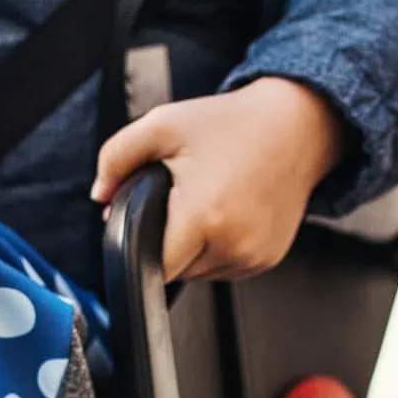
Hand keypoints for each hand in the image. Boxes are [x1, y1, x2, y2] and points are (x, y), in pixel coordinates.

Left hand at [91, 77, 345, 281]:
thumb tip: (99, 195)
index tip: (143, 224)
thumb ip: (116, 157)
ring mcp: (254, 257)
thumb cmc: (234, 124)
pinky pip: (226, 269)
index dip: (142, 246)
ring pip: (201, 273)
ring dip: (194, 249)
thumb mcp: (163, 125)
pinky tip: (227, 213)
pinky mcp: (268, 260)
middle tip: (180, 199)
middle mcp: (233, 244)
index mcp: (205, 215)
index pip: (155, 265)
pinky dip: (219, 248)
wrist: (297, 126)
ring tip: (206, 202)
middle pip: (176, 271)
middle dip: (168, 241)